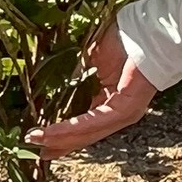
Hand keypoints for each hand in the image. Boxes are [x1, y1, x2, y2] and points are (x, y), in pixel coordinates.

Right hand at [28, 20, 157, 156]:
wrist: (147, 30)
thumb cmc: (125, 39)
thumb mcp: (91, 59)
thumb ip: (76, 74)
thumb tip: (53, 83)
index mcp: (113, 102)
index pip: (86, 124)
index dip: (63, 133)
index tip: (41, 140)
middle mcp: (119, 113)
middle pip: (85, 135)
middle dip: (59, 143)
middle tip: (34, 151)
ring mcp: (124, 114)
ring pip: (87, 133)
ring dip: (59, 138)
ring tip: (35, 141)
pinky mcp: (125, 109)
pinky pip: (93, 123)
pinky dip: (70, 128)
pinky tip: (51, 132)